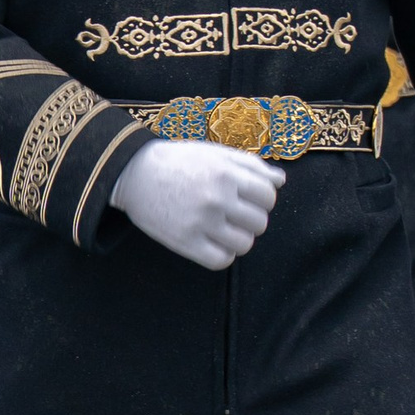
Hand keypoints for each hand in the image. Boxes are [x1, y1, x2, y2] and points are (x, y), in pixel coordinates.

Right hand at [110, 138, 281, 272]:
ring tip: (224, 228)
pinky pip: (221, 260)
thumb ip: (250, 165)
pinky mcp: (185, 242)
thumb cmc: (178, 161)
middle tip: (234, 213)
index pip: (268, 196)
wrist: (134, 173)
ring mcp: (201, 222)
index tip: (248, 198)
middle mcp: (216, 198)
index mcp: (226, 173)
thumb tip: (280, 180)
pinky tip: (213, 241)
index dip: (262, 199)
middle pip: (259, 222)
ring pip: (244, 244)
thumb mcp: (215, 154)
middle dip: (251, 218)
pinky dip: (223, 254)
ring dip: (239, 238)